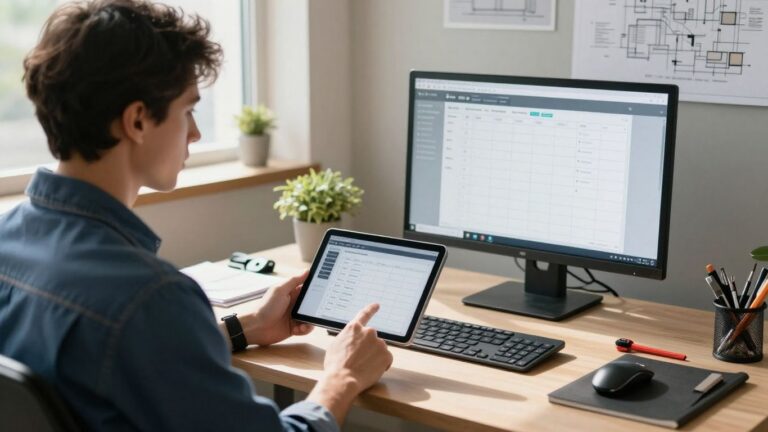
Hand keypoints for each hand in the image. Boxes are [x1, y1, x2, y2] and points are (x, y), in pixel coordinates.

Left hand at [242, 271, 313, 345]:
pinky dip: (304, 329)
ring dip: (310, 321)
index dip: (317, 288)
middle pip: (312, 304)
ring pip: (310, 317)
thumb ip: (294, 281)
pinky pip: (305, 328)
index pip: (308, 288)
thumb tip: (307, 270)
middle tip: (318, 311)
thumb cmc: (266, 307)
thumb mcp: (280, 291)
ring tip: (304, 323)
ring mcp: (294, 316)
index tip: (326, 289)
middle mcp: (294, 304)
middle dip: (317, 307)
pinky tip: (298, 329)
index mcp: (292, 293)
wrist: (256, 328)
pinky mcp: (294, 328)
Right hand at [307, 304, 392, 424]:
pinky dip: (381, 365)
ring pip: (379, 349)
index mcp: (354, 328)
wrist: (342, 379)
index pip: (364, 314)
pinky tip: (371, 371)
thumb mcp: (335, 345)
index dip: (371, 309)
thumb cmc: (335, 365)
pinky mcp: (387, 355)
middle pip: (371, 338)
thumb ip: (346, 338)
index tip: (377, 305)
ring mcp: (379, 343)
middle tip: (360, 360)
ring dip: (374, 356)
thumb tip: (351, 339)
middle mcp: (368, 332)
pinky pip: (386, 359)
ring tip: (362, 367)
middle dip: (368, 347)